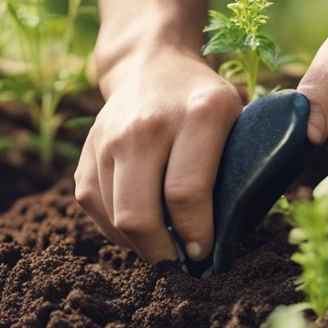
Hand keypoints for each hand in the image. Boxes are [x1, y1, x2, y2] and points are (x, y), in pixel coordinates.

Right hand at [75, 49, 242, 261]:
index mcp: (199, 113)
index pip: (186, 194)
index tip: (205, 252)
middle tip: (179, 262)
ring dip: (141, 244)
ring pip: (114, 218)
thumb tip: (233, 234)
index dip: (196, 235)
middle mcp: (146, 125)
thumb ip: (241, 168)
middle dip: (161, 253)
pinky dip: (117, 229)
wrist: (152, 65)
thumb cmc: (204, 104)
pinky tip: (141, 225)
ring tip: (164, 244)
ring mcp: (109, 137)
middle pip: (138, 214)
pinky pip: (94, 208)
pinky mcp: (86, 152)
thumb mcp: (237, 120)